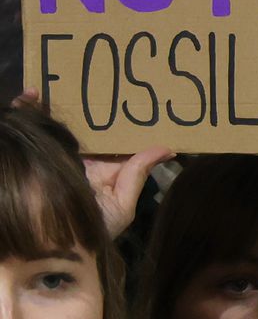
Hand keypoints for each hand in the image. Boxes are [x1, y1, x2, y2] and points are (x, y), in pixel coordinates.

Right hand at [10, 93, 169, 238]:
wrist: (55, 242)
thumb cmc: (93, 227)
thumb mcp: (121, 205)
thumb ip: (138, 174)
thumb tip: (167, 149)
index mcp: (100, 166)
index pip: (112, 138)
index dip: (121, 120)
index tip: (135, 97)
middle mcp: (77, 156)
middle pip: (84, 126)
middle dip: (88, 104)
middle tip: (101, 76)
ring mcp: (55, 153)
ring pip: (56, 122)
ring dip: (57, 103)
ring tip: (63, 81)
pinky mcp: (36, 153)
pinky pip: (31, 126)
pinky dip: (29, 107)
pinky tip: (33, 93)